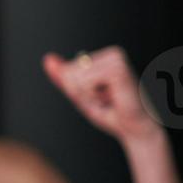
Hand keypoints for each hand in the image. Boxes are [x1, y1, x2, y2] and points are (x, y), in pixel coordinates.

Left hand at [43, 47, 159, 144]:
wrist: (134, 128)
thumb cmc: (111, 111)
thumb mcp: (81, 93)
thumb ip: (64, 76)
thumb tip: (48, 58)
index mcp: (105, 56)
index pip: (68, 70)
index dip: (76, 89)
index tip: (97, 96)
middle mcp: (113, 53)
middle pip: (70, 72)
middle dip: (80, 92)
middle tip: (103, 99)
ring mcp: (117, 60)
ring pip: (76, 78)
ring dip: (88, 95)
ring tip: (108, 99)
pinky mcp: (118, 71)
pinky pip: (85, 83)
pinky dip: (93, 96)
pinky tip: (111, 98)